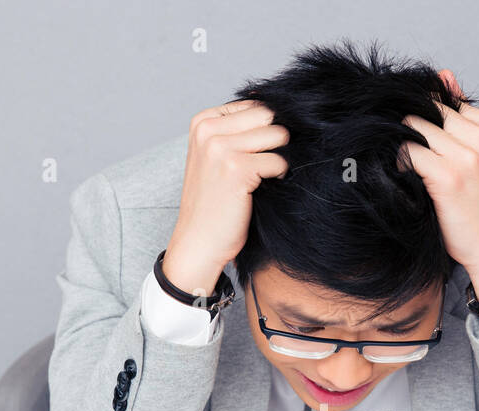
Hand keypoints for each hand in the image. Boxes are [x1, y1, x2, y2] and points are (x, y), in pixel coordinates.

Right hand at [162, 100, 288, 299]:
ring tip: (264, 177)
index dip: (267, 126)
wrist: (199, 241)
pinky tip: (263, 188)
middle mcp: (208, 129)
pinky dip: (279, 176)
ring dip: (279, 157)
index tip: (260, 151)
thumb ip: (240, 129)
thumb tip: (276, 102)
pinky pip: (278, 161)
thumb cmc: (214, 201)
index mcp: (203, 121)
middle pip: (268, 115)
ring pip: (277, 135)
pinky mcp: (236, 169)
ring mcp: (220, 148)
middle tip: (267, 164)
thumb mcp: (217, 155)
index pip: (255, 103)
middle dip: (277, 138)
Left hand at [399, 71, 478, 333]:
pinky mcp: (448, 175)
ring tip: (395, 164)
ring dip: (397, 142)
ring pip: (413, 127)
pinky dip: (397, 161)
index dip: (417, 114)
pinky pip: (408, 151)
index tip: (406, 133)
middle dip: (403, 124)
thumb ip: (459, 117)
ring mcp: (465, 154)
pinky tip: (399, 177)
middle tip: (390, 147)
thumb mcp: (477, 154)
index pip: (439, 98)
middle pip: (423, 109)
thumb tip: (442, 75)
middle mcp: (477, 135)